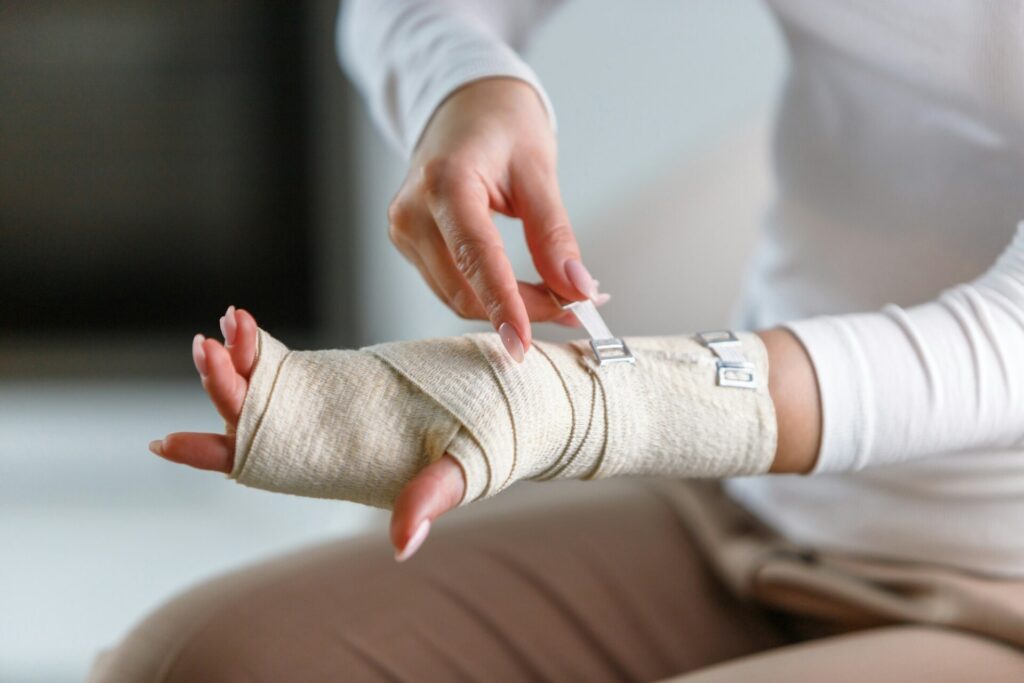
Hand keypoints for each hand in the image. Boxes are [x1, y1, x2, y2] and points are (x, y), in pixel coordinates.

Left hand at [149, 306, 465, 562]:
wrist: (519, 400)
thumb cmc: (494, 443)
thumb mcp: (465, 470)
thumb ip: (430, 499)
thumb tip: (404, 544)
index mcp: (340, 468)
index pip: (263, 464)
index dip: (214, 453)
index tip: (167, 441)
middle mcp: (322, 440)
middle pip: (253, 417)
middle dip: (225, 384)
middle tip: (207, 345)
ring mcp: (328, 406)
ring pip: (263, 386)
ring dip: (239, 356)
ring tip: (228, 320)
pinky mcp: (341, 376)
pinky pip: (286, 363)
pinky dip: (263, 346)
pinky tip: (244, 323)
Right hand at [387, 77, 605, 360]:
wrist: (464, 103)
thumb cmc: (501, 123)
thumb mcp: (539, 170)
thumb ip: (554, 234)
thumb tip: (577, 289)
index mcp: (443, 182)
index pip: (475, 258)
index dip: (503, 306)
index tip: (525, 343)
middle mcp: (412, 211)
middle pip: (464, 290)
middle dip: (521, 311)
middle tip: (577, 310)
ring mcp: (404, 230)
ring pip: (456, 297)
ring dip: (507, 308)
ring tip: (558, 298)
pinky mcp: (408, 243)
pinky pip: (451, 286)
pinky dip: (489, 297)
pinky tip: (523, 291)